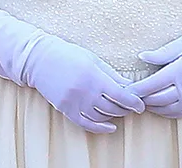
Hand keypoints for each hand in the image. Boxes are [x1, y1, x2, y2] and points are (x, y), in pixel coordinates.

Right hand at [21, 32, 145, 133]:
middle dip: (126, 109)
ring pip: (102, 117)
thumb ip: (111, 74)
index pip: (121, 95)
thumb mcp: (92, 59)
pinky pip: (86, 124)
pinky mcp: (66, 109)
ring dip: (114, 116)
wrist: (40, 59)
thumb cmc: (67, 54)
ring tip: (119, 110)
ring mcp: (75, 102)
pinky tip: (110, 126)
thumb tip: (130, 86)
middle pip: (113, 108)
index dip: (134, 102)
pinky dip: (100, 128)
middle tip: (131, 105)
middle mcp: (85, 91)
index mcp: (93, 76)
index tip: (141, 105)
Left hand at [129, 28, 181, 119]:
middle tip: (128, 95)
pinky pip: (180, 112)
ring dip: (152, 106)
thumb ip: (162, 53)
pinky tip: (158, 105)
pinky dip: (166, 111)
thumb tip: (142, 56)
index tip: (126, 89)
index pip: (153, 84)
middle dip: (141, 99)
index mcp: (181, 70)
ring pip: (167, 108)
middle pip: (157, 99)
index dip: (137, 89)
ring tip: (141, 100)